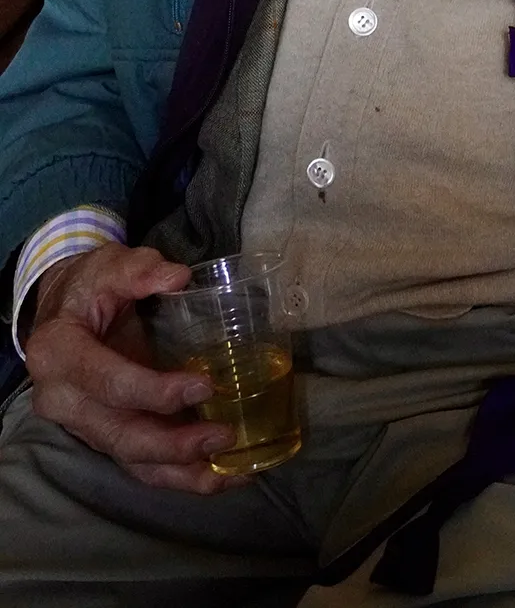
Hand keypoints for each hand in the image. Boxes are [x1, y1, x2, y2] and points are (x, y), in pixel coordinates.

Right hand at [25, 243, 241, 493]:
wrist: (64, 308)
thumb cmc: (90, 285)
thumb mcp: (109, 265)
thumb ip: (140, 269)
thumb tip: (178, 277)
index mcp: (58, 353)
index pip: (108, 382)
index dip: (154, 390)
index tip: (205, 385)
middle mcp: (62, 400)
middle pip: (119, 435)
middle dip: (173, 443)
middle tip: (224, 434)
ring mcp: (82, 424)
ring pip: (131, 460)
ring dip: (181, 471)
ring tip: (229, 471)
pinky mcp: (104, 435)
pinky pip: (140, 465)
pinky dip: (179, 475)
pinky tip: (220, 476)